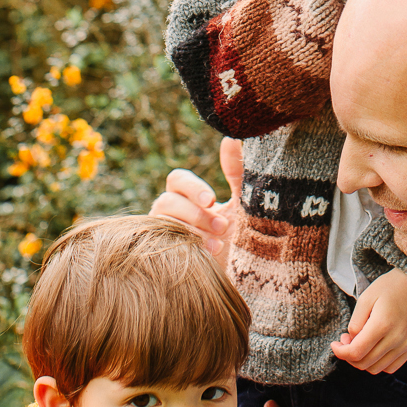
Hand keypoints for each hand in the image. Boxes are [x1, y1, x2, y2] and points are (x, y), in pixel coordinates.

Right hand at [149, 136, 243, 266]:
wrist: (243, 269)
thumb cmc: (241, 230)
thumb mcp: (242, 200)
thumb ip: (236, 172)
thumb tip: (231, 137)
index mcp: (186, 194)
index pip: (176, 179)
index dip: (192, 187)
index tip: (212, 199)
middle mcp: (170, 212)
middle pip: (166, 202)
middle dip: (195, 214)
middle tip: (223, 226)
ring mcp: (164, 235)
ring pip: (164, 226)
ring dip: (192, 233)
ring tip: (220, 244)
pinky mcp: (163, 257)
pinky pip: (163, 250)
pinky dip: (187, 251)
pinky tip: (211, 257)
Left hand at [329, 269, 406, 373]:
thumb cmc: (390, 288)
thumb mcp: (366, 298)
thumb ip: (355, 323)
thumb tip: (350, 342)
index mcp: (382, 324)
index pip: (356, 352)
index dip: (340, 352)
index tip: (335, 344)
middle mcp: (396, 338)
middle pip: (364, 363)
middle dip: (349, 356)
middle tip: (347, 341)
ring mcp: (406, 345)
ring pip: (376, 368)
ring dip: (363, 361)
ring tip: (361, 344)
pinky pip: (390, 368)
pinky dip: (378, 363)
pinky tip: (374, 350)